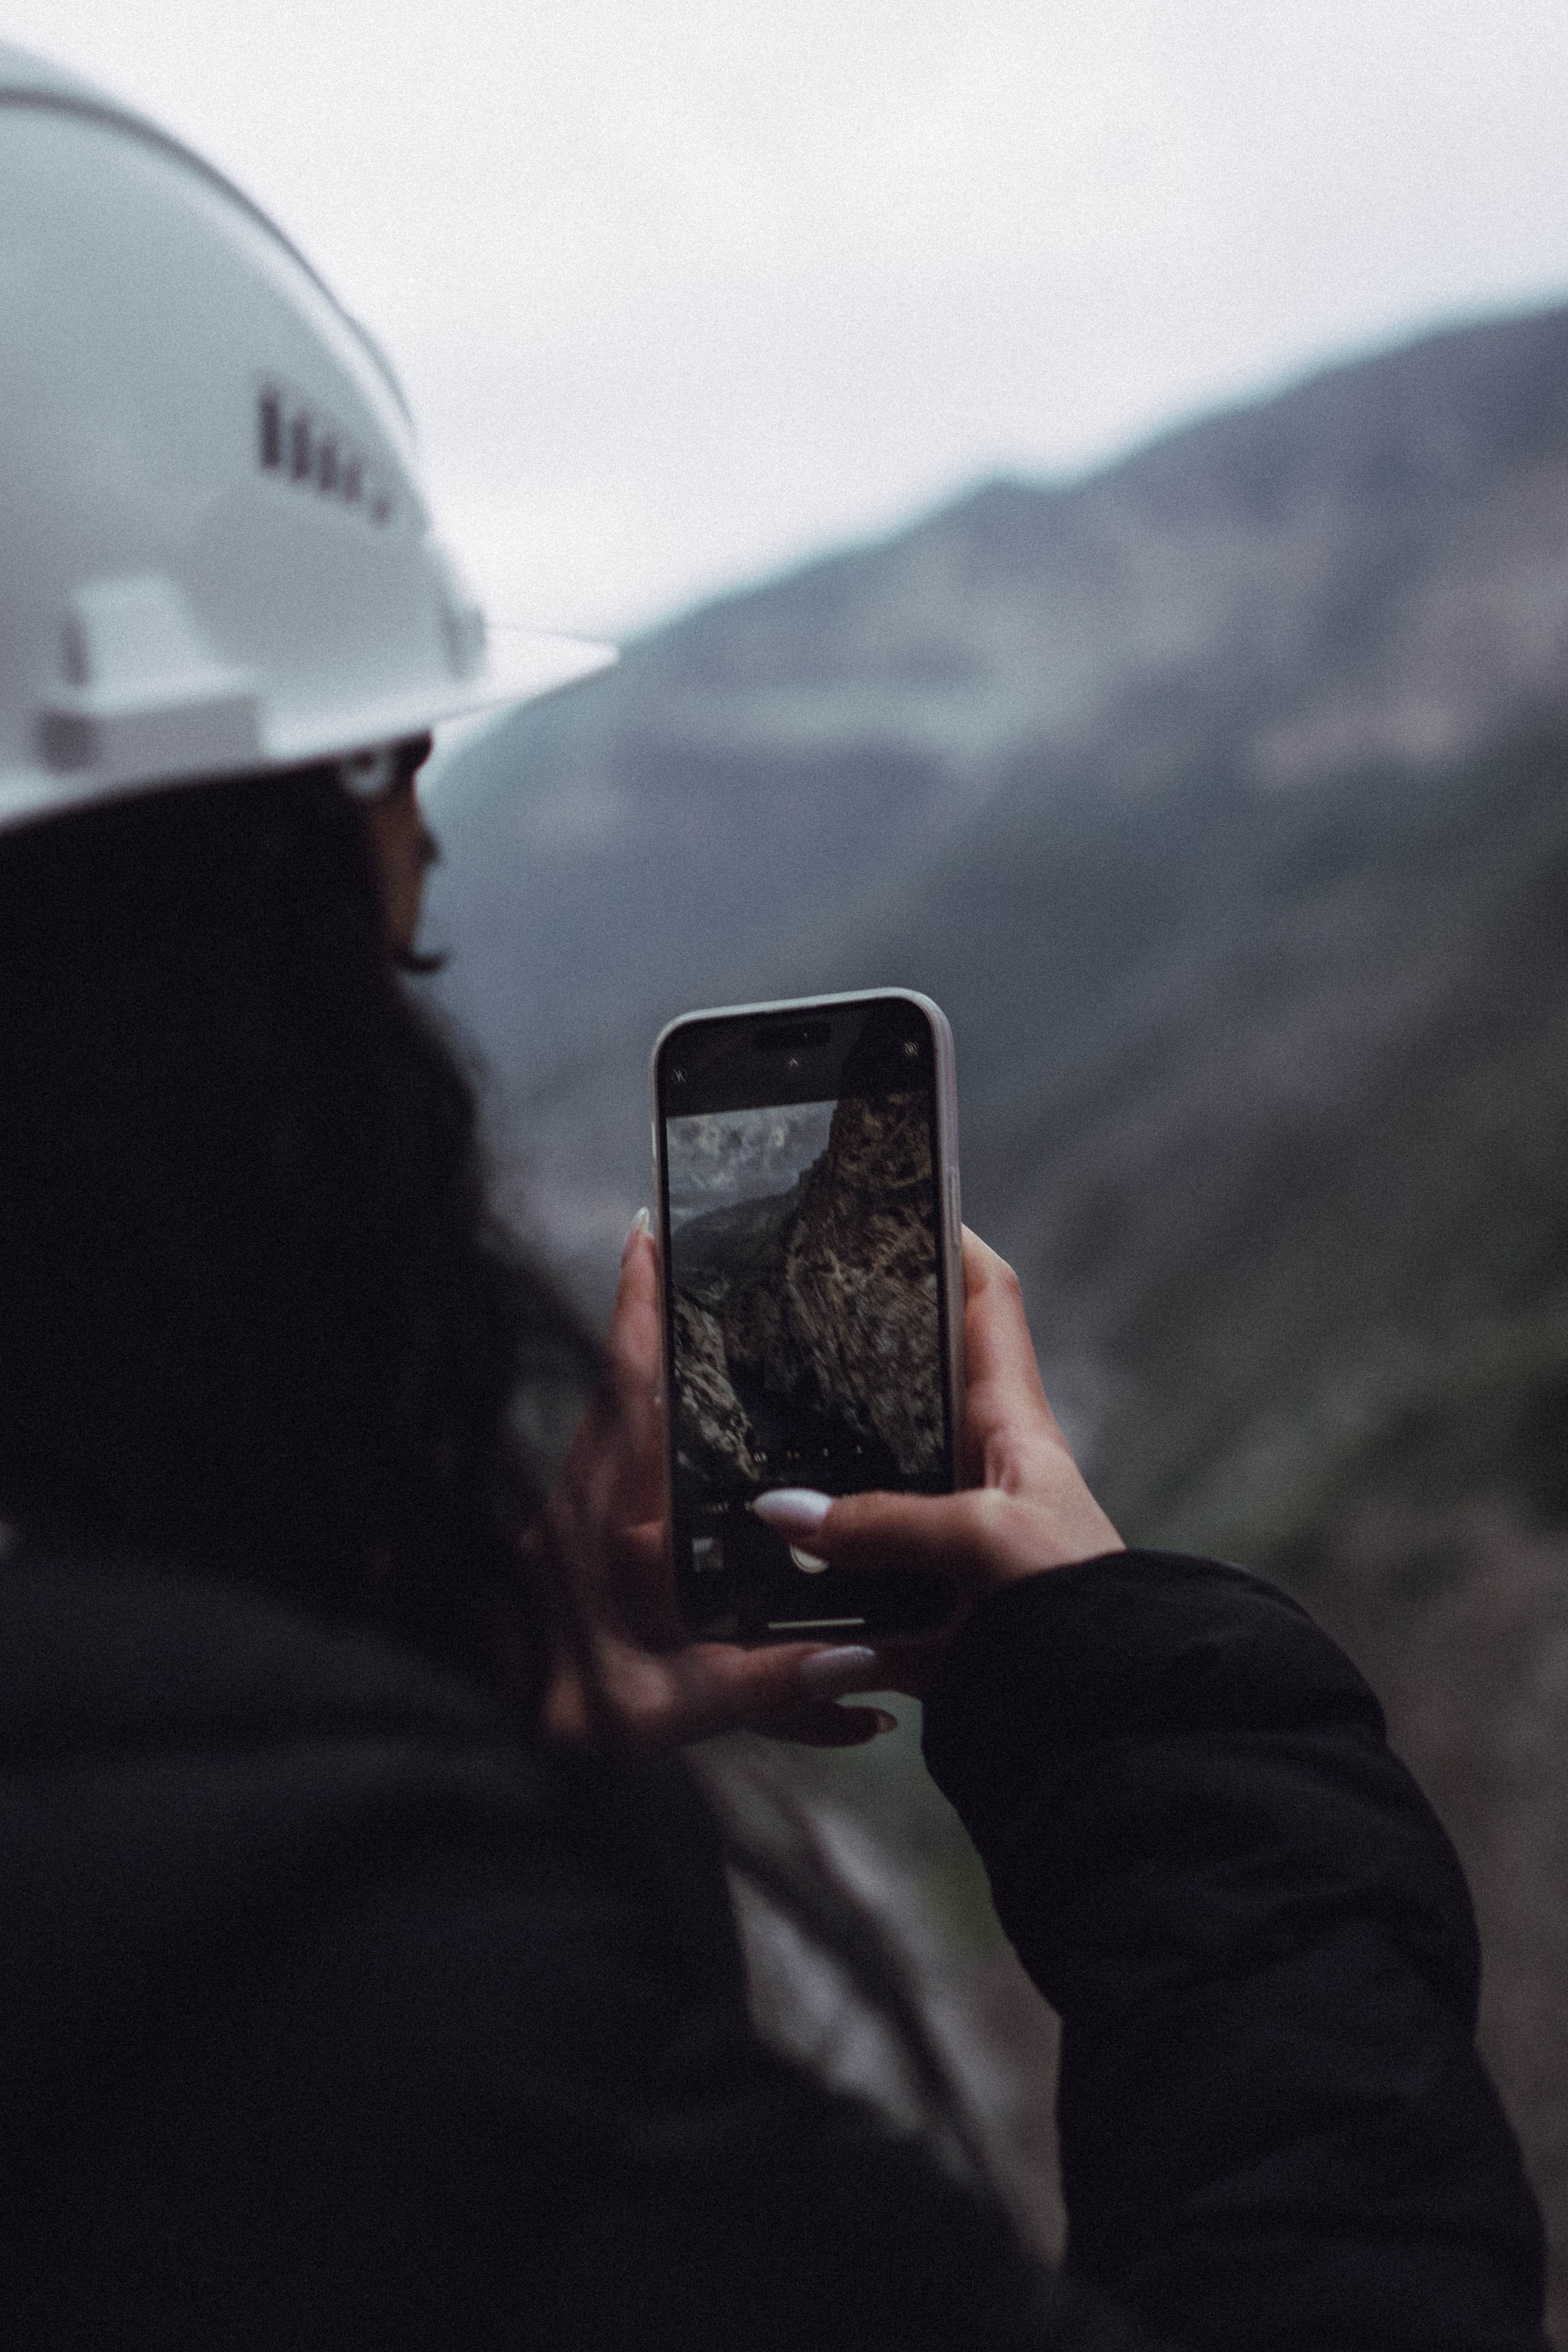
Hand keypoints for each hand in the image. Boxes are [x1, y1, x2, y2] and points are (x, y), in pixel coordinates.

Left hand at [520, 1217, 895, 1751]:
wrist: (475, 1743)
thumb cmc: (565, 1722)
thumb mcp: (675, 1712)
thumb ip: (773, 1686)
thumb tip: (866, 1655)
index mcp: (613, 1527)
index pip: (628, 1395)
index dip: (639, 1314)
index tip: (646, 1236)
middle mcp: (583, 1507)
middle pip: (617, 1391)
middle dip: (647, 1322)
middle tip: (681, 1257)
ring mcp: (562, 1522)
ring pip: (606, 1427)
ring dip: (639, 1375)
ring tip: (684, 1328)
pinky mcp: (556, 1546)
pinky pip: (600, 1469)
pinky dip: (630, 1433)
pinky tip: (663, 1442)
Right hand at [750, 1229, 1122, 1697]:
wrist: (1113, 1720)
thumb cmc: (1082, 1607)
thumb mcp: (986, 1539)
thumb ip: (882, 1523)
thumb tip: (779, 1512)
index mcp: (1014, 1425)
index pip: (989, 1302)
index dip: (952, 1243)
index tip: (901, 1199)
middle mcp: (981, 1474)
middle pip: (910, 1389)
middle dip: (851, 1356)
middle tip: (779, 1318)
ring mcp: (952, 1544)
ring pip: (868, 1492)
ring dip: (818, 1484)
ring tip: (739, 1441)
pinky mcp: (930, 1617)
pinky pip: (854, 1593)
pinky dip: (812, 1595)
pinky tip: (755, 1586)